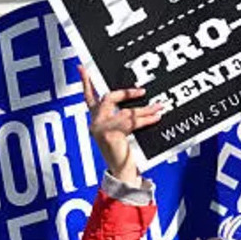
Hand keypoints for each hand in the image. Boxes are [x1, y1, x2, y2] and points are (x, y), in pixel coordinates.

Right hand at [79, 65, 162, 184]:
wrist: (121, 173)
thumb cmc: (122, 152)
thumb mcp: (121, 131)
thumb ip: (124, 117)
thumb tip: (141, 99)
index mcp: (95, 119)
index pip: (88, 97)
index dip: (85, 81)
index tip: (81, 66)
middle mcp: (94, 122)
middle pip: (108, 98)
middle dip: (126, 93)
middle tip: (142, 90)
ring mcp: (100, 128)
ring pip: (125, 112)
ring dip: (145, 110)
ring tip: (159, 106)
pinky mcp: (110, 134)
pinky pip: (132, 122)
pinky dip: (146, 119)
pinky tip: (156, 116)